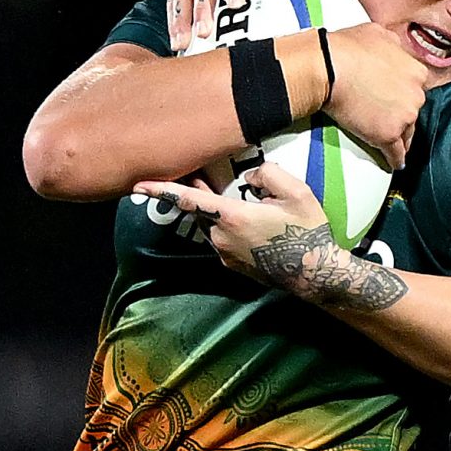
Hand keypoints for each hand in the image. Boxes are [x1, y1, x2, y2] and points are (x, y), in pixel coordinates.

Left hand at [134, 167, 410, 312]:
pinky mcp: (231, 266)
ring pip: (211, 225)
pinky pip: (222, 240)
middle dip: (203, 194)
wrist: (315, 275)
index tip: (136, 186)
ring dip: (220, 213)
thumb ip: (268, 175)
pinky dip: (229, 229)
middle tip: (212, 179)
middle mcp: (220, 237)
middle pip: (201, 209)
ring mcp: (224, 255)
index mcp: (231, 217)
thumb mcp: (296, 192)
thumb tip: (248, 178)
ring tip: (248, 207)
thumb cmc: (307, 232)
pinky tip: (256, 228)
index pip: (188, 199)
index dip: (160, 190)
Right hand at [310, 21, 425, 168]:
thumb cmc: (347, 47)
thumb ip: (393, 44)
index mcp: (417, 71)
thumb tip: (394, 46)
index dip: (403, 95)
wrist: (329, 66)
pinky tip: (394, 164)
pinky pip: (395, 153)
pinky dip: (394, 159)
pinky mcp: (388, 135)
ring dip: (398, 137)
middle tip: (386, 118)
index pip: (415, 89)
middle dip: (401, 115)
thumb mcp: (378, 33)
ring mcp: (404, 117)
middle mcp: (416, 95)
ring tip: (391, 144)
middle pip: (412, 111)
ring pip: (406, 133)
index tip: (396, 100)